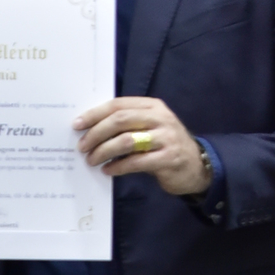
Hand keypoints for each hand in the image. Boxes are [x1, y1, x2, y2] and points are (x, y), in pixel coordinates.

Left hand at [75, 96, 211, 195]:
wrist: (197, 165)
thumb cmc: (165, 146)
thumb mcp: (150, 128)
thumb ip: (128, 124)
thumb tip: (91, 130)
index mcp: (152, 106)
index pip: (118, 105)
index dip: (95, 114)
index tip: (77, 125)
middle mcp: (160, 118)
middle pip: (120, 120)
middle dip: (96, 133)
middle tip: (82, 146)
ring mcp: (166, 138)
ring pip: (126, 141)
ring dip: (104, 151)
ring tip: (92, 160)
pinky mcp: (168, 159)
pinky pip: (136, 162)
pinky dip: (118, 166)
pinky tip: (108, 170)